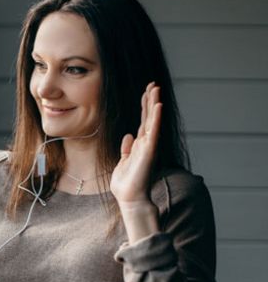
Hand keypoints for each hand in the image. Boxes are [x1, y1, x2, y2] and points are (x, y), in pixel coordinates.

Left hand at [110, 81, 161, 204]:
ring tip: (156, 89)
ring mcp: (149, 146)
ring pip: (152, 121)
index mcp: (140, 145)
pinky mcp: (149, 151)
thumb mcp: (123, 161)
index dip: (144, 106)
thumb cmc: (126, 183)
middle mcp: (146, 143)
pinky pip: (153, 132)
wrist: (129, 198)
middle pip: (149, 117)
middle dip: (151, 100)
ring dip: (154, 104)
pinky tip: (158, 106)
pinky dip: (156, 119)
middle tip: (153, 84)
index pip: (143, 121)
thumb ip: (127, 149)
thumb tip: (129, 136)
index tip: (146, 91)